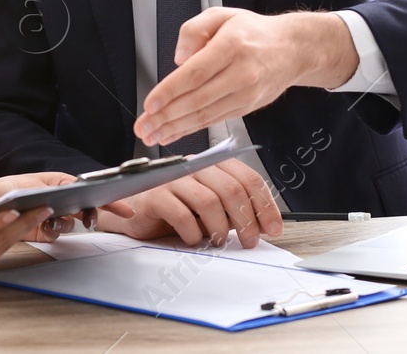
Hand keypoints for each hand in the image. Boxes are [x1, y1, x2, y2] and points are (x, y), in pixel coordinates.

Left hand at [0, 172, 132, 242]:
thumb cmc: (8, 188)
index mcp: (60, 184)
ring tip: (51, 219)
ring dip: (66, 224)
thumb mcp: (30, 185)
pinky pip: (57, 235)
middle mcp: (60, 200)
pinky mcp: (44, 230)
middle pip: (86, 208)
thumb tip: (72, 190)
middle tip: (90, 221)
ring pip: (72, 224)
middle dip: (91, 215)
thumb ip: (52, 189)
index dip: (108, 199)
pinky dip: (53, 232)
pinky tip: (43, 227)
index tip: (124, 208)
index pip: (89, 190)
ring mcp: (53, 216)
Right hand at [86, 160, 281, 247]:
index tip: (273, 228)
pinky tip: (193, 239)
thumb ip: (233, 210)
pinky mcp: (154, 195)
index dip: (265, 204)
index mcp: (211, 164)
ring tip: (218, 242)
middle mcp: (193, 166)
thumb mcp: (210, 208)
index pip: (247, 177)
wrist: (133, 211)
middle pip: (231, 189)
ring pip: (209, 201)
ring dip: (220, 228)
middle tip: (249, 241)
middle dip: (246, 221)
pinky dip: (193, 233)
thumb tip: (265, 225)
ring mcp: (172, 178)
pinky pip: (181, 214)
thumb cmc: (174, 208)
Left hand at [136, 8, 356, 146]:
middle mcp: (241, 73)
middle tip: (143, 126)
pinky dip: (191, 129)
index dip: (170, 91)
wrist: (292, 49)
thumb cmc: (254, 32)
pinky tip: (173, 133)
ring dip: (175, 128)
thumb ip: (194, 29)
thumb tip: (179, 58)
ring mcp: (246, 93)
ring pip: (205, 115)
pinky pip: (214, 120)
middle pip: (197, 99)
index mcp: (232, 46)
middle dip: (165, 116)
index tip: (150, 104)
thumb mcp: (221, 14)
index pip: (196, 73)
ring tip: (152, 134)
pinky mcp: (246, 107)